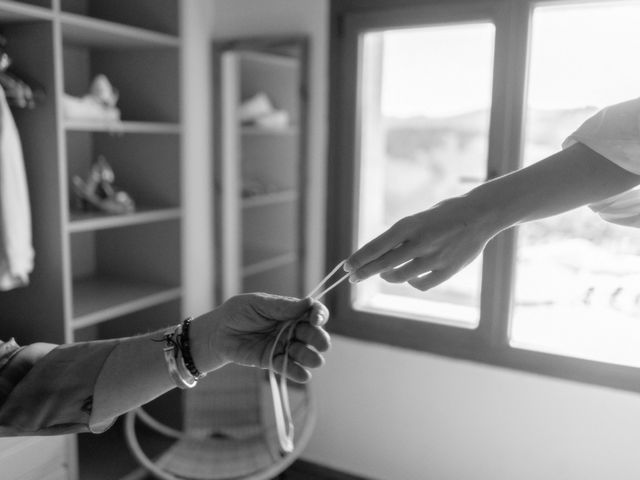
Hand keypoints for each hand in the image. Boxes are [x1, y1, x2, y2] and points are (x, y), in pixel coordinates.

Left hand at [193, 293, 329, 382]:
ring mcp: (283, 346)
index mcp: (290, 311)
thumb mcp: (258, 303)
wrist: (217, 332)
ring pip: (304, 353)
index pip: (313, 312)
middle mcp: (291, 329)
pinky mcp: (272, 361)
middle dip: (319, 339)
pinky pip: (288, 368)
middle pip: (313, 334)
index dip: (319, 315)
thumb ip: (282, 306)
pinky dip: (297, 372)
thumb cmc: (237, 312)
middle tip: (321, 344)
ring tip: (314, 360)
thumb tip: (309, 302)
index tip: (317, 319)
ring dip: (311, 357)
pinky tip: (303, 375)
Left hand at [345, 196, 498, 290]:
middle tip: (353, 277)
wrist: (480, 213)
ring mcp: (434, 258)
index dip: (359, 258)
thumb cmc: (444, 215)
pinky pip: (421, 284)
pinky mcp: (448, 270)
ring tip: (384, 274)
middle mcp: (420, 242)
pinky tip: (410, 278)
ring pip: (401, 277)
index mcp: (409, 225)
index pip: (376, 246)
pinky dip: (412, 283)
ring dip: (388, 277)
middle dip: (365, 272)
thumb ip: (401, 238)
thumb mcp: (418, 220)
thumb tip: (377, 258)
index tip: (347, 266)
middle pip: (384, 264)